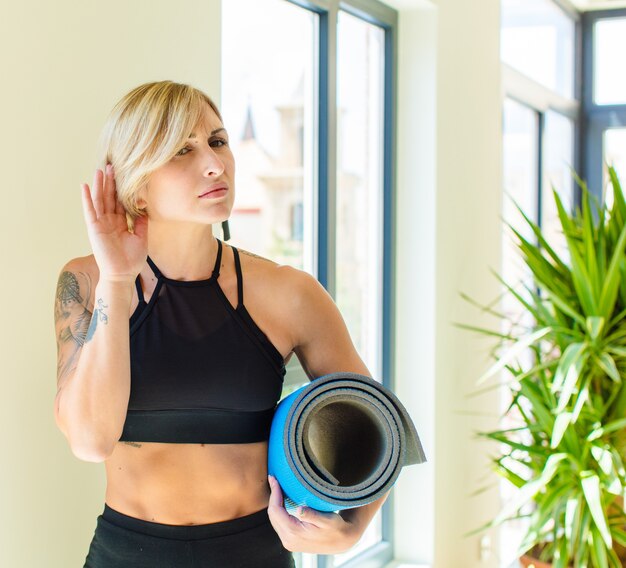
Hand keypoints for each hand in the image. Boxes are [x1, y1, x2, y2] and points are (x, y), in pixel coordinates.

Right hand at [81, 164, 147, 282]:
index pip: (120, 202)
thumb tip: (144, 209)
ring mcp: (101, 224)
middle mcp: (109, 221)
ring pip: (99, 200)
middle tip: (111, 165)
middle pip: (109, 197)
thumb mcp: (141, 238)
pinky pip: (90, 211)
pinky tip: (85, 186)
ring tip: (100, 170)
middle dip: (110, 182)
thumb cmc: (132, 260)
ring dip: (99, 185)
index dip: (121, 189)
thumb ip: (141, 223)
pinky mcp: (94, 228)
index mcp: (120, 223)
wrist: (122, 274)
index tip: (123, 175)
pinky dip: (87, 199)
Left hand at [267, 475, 358, 553]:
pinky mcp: (291, 541)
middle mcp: (288, 540)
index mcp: (294, 533)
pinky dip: (279, 511)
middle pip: (273, 515)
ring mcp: (289, 542)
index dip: (274, 493)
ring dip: (275, 503)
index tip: (274, 479)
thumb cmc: (336, 528)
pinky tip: (282, 501)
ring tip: (277, 487)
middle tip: (273, 479)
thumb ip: (312, 515)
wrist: (342, 542)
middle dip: (273, 496)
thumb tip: (299, 510)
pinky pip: (279, 524)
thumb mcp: (327, 520)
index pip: (276, 510)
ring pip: (274, 519)